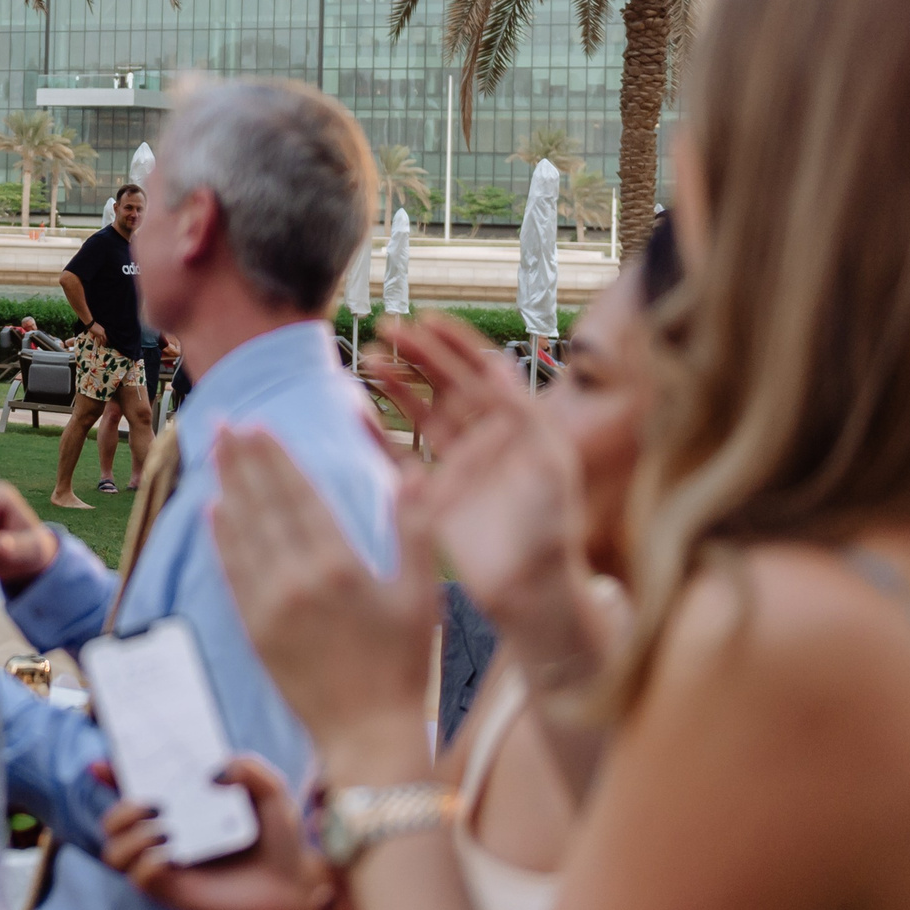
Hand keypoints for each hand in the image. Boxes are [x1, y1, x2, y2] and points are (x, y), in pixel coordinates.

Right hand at [100, 756, 347, 909]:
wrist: (297, 886)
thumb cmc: (281, 838)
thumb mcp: (272, 791)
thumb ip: (248, 767)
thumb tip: (211, 771)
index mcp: (180, 805)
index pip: (133, 786)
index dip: (111, 772)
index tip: (103, 763)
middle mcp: (164, 833)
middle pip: (111, 821)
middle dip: (119, 808)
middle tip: (151, 804)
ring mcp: (165, 864)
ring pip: (114, 851)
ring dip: (130, 836)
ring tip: (165, 831)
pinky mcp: (172, 892)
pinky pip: (139, 878)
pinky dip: (147, 863)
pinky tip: (172, 856)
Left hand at [210, 427, 437, 783]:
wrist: (367, 735)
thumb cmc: (405, 665)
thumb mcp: (422, 597)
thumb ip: (413, 531)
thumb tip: (410, 473)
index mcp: (340, 566)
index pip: (299, 496)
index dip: (276, 458)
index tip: (258, 425)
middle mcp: (296, 580)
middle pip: (263, 505)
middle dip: (241, 460)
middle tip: (222, 422)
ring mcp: (268, 605)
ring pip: (241, 532)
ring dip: (226, 487)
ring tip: (213, 451)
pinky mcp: (252, 629)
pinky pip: (231, 572)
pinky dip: (220, 537)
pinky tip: (212, 510)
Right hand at [365, 316, 588, 646]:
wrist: (535, 590)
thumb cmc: (553, 529)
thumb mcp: (548, 463)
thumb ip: (523, 413)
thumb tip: (497, 364)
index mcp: (516, 426)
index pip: (482, 371)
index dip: (456, 344)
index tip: (427, 319)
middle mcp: (484, 440)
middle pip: (445, 384)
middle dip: (418, 354)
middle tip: (387, 329)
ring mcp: (456, 466)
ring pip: (420, 412)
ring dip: (395, 385)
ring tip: (368, 360)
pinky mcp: (433, 495)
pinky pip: (399, 457)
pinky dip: (377, 435)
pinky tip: (356, 414)